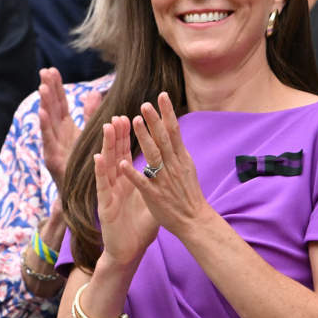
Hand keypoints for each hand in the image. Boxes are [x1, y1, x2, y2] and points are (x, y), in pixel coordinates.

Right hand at [40, 67, 99, 188]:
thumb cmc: (83, 168)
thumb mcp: (88, 138)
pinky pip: (49, 140)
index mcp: (65, 130)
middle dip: (48, 90)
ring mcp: (52, 147)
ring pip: (48, 122)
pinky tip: (41, 112)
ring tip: (42, 87)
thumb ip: (90, 116)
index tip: (51, 70)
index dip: (56, 87)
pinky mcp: (52, 160)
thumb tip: (94, 93)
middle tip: (45, 71)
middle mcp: (57, 136)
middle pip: (52, 109)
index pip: (60, 104)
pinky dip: (44, 126)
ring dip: (44, 104)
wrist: (79, 199)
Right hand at [94, 115, 157, 267]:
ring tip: (107, 128)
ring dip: (107, 146)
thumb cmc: (140, 229)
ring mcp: (109, 194)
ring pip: (107, 166)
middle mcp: (116, 185)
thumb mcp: (152, 203)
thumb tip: (169, 171)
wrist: (129, 251)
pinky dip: (100, 172)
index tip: (131, 118)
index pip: (127, 155)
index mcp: (128, 182)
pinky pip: (102, 186)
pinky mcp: (104, 206)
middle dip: (117, 135)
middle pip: (116, 155)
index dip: (129, 137)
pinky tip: (99, 158)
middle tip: (118, 116)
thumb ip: (156, 186)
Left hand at [119, 93, 213, 240]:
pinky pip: (142, 183)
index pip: (174, 131)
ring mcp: (164, 181)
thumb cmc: (188, 195)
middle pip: (163, 139)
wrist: (195, 221)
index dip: (168, 113)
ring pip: (153, 156)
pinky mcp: (154, 196)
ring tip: (135, 121)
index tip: (162, 96)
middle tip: (145, 104)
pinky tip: (122, 163)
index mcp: (181, 159)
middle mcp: (173, 166)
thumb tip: (174, 131)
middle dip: (155, 121)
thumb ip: (178, 151)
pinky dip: (132, 173)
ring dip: (144, 138)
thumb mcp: (187, 168)